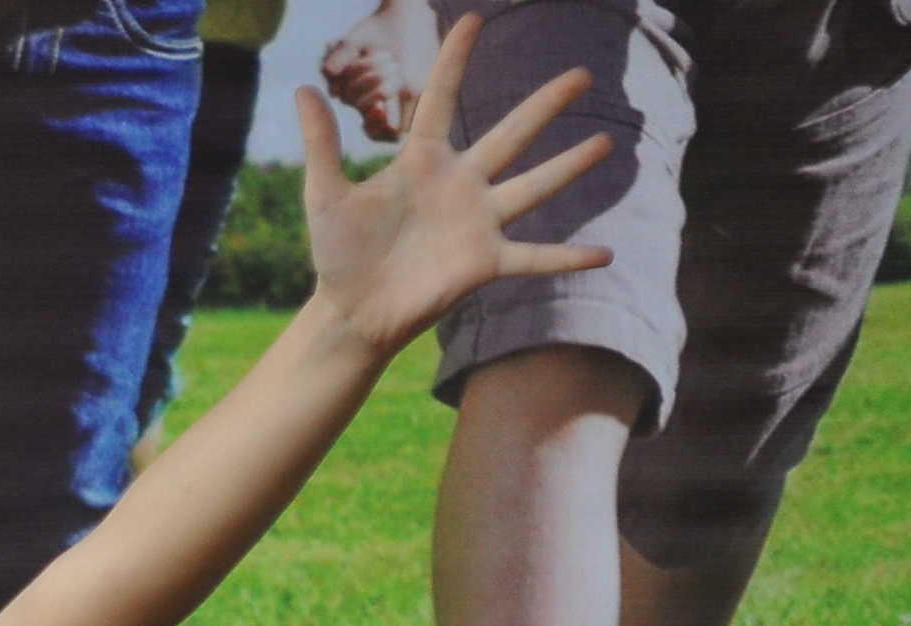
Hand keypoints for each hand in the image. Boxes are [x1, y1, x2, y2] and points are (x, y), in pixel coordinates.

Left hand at [296, 13, 612, 358]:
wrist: (351, 311)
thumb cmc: (338, 254)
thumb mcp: (324, 195)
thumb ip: (321, 144)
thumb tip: (304, 89)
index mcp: (422, 161)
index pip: (441, 99)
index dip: (454, 59)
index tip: (473, 19)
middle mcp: (460, 184)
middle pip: (512, 134)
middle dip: (547, 104)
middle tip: (583, 73)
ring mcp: (477, 222)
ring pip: (534, 186)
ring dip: (570, 166)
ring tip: (607, 142)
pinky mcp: (484, 262)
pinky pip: (534, 257)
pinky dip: (567, 258)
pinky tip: (605, 255)